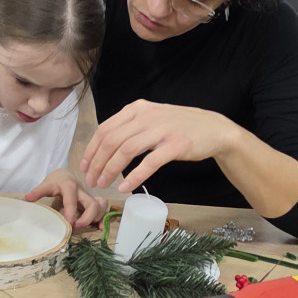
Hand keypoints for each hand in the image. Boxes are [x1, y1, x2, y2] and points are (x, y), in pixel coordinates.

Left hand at [25, 169, 107, 228]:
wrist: (65, 175)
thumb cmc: (56, 181)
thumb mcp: (46, 184)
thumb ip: (38, 191)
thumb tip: (27, 198)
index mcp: (70, 187)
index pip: (72, 199)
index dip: (71, 212)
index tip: (69, 224)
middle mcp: (82, 192)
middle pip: (92, 204)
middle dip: (87, 218)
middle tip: (76, 227)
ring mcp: (89, 197)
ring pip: (100, 207)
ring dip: (96, 218)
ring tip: (86, 227)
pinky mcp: (92, 202)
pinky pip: (102, 209)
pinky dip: (102, 218)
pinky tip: (99, 227)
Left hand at [81, 100, 231, 193]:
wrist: (214, 129)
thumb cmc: (179, 126)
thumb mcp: (152, 117)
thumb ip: (131, 126)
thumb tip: (105, 145)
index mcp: (137, 109)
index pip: (105, 128)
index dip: (91, 149)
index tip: (84, 166)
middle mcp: (146, 116)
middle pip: (112, 140)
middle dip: (97, 162)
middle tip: (91, 180)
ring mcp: (161, 130)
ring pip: (126, 150)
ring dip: (110, 170)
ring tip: (103, 184)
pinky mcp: (175, 145)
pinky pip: (149, 162)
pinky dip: (134, 176)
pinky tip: (125, 187)